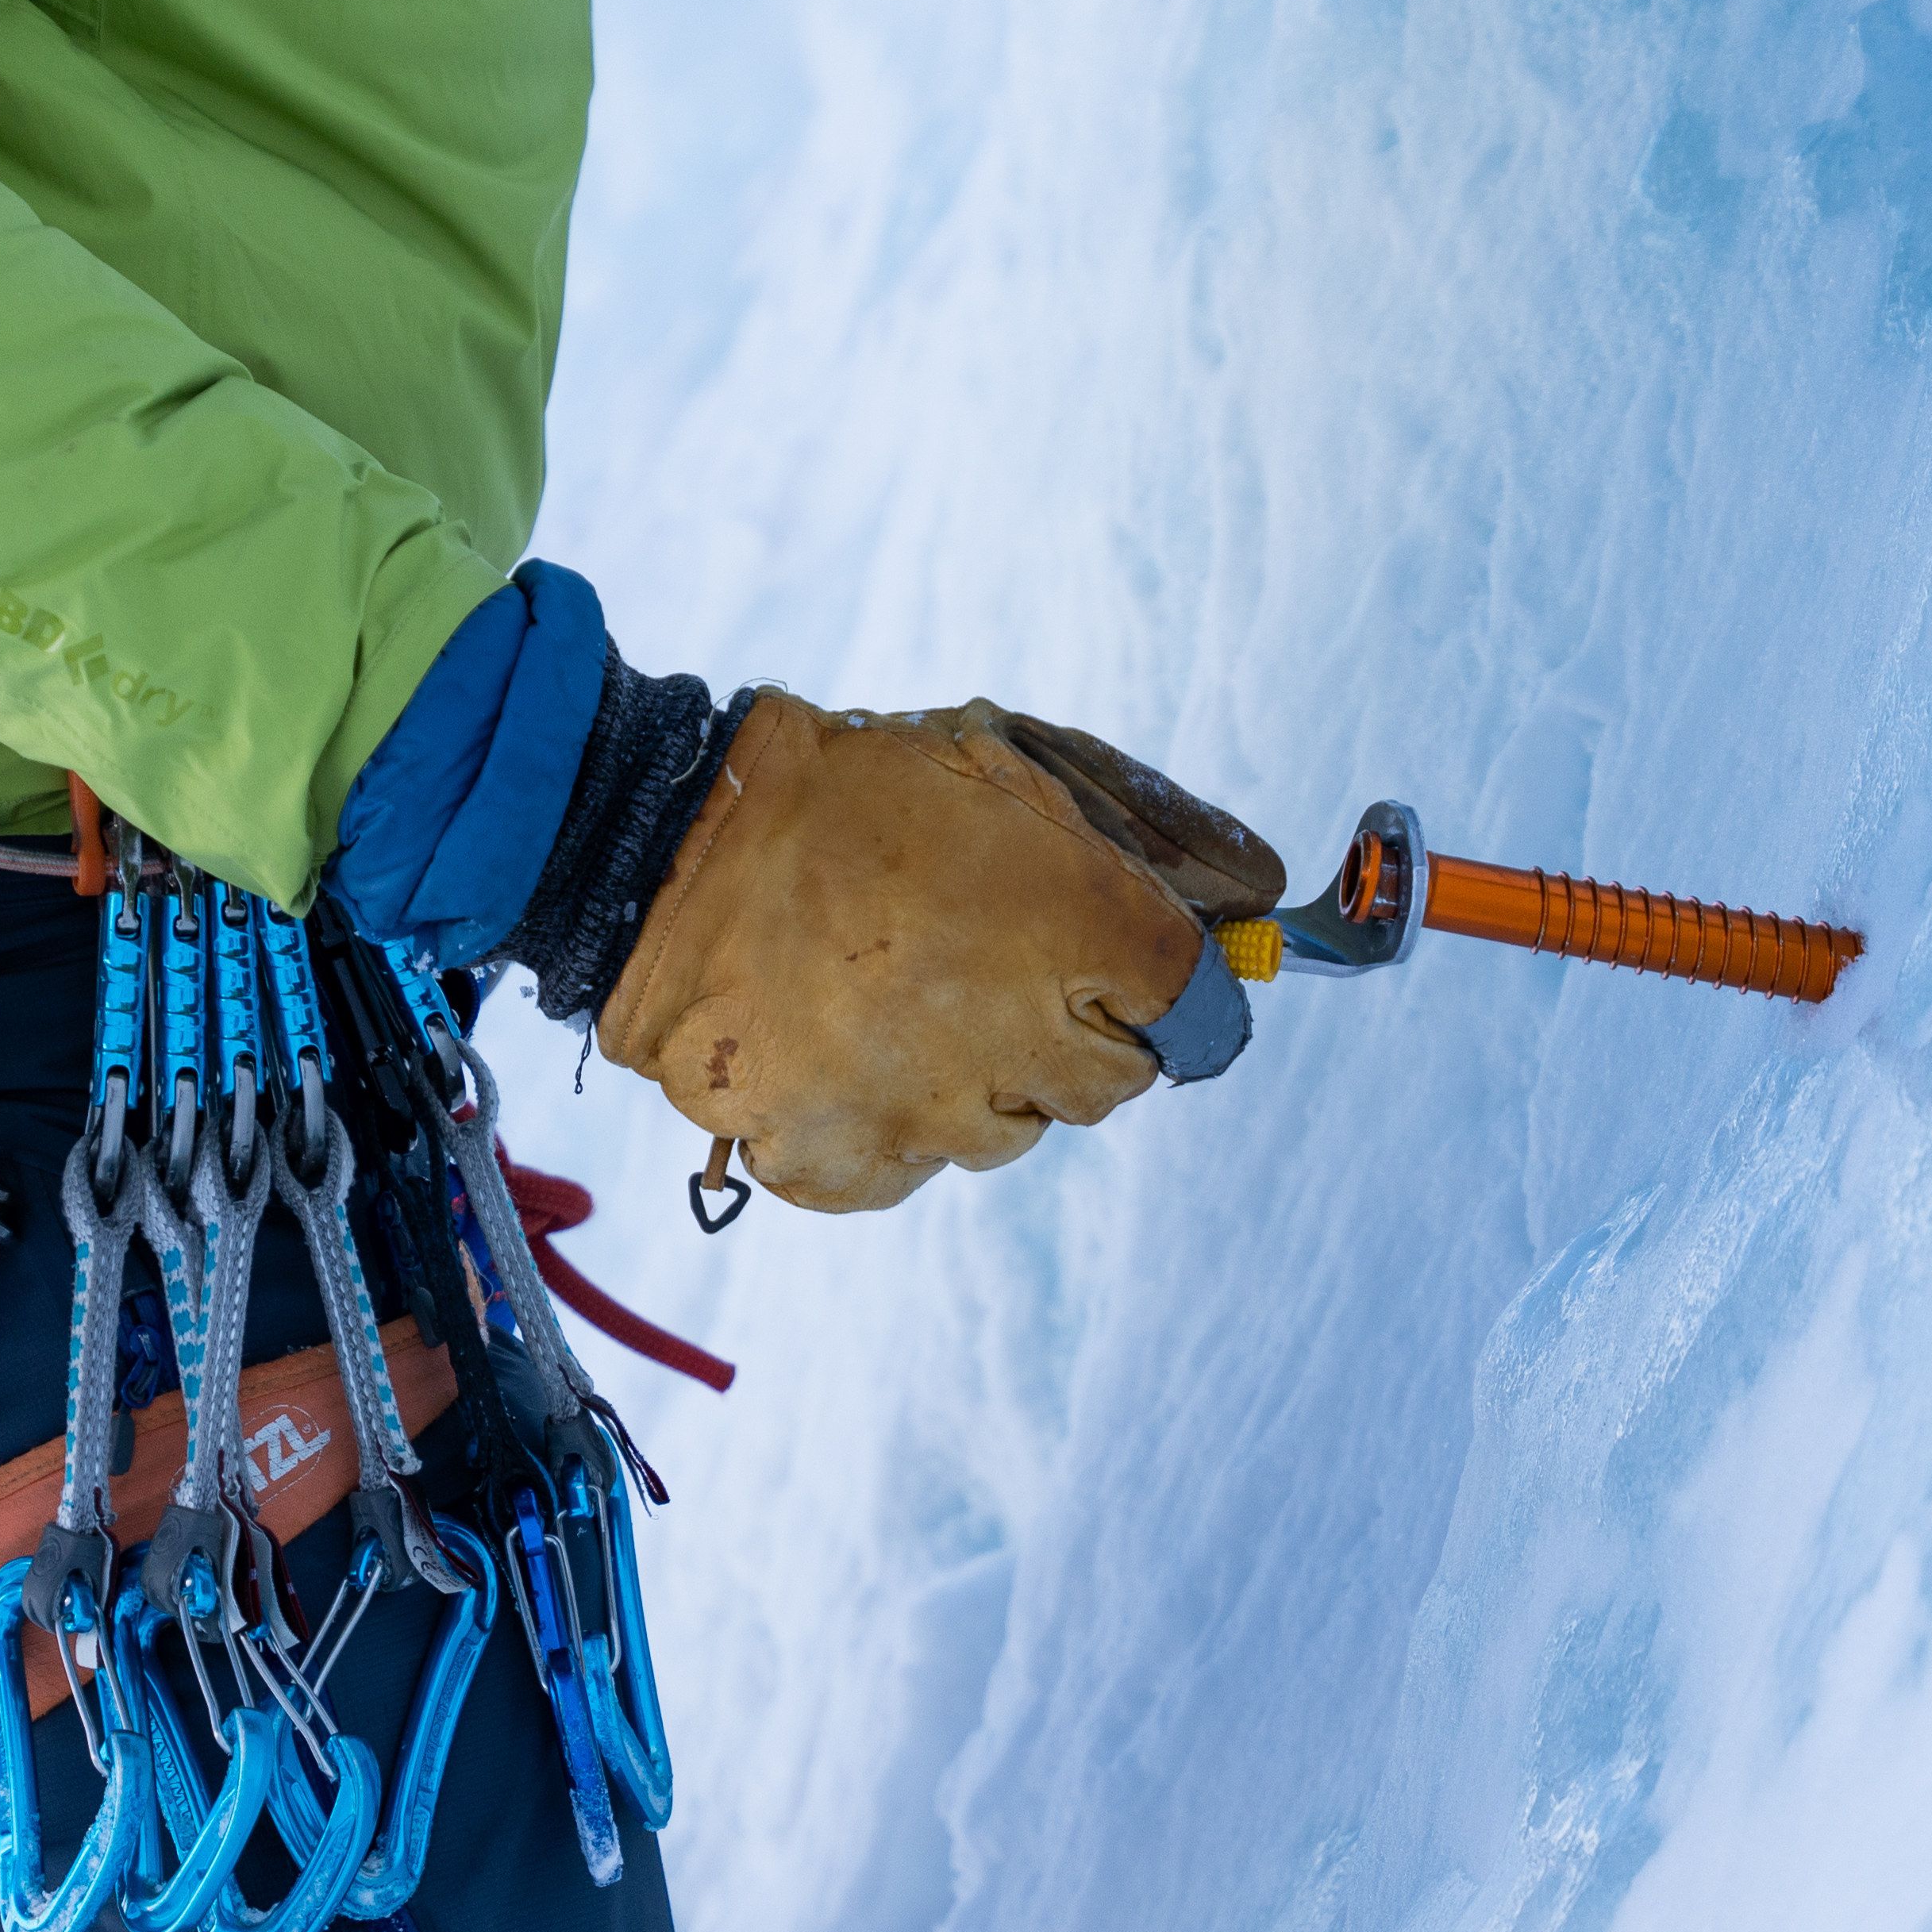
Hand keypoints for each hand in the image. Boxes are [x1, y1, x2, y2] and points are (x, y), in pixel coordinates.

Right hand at [597, 696, 1280, 1211]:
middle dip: (1070, 1027)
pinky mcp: (842, 1166)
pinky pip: (907, 1168)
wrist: (666, 850)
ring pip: (1007, 1131)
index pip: (1197, 1011)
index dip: (1166, 986)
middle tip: (985, 958)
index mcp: (1082, 934)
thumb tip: (1265, 891)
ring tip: (896, 992)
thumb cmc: (855, 791)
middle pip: (1111, 1083)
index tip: (1127, 964)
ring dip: (976, 1077)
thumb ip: (1154, 828)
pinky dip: (885, 1122)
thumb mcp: (1016, 763)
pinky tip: (843, 1044)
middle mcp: (1021, 1045)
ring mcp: (929, 1118)